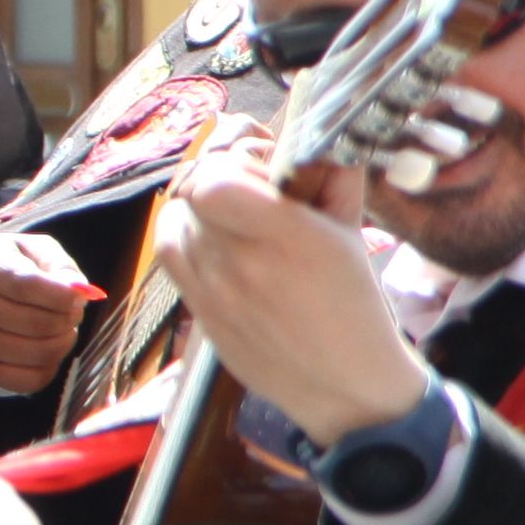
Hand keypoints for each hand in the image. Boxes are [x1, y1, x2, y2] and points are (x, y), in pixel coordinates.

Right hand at [0, 230, 102, 397]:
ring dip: (64, 340)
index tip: (81, 295)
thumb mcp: (35, 250)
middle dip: (69, 318)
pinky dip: (51, 365)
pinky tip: (44, 346)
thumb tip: (80, 290)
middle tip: (71, 310)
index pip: (27, 287)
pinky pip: (33, 379)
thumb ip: (60, 264)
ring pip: (42, 352)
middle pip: (40, 324)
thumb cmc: (13, 265)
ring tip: (60, 327)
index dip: (63, 296)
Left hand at [151, 150, 420, 443]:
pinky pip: (168, 253)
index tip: (261, 170)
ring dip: (201, 208)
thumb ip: (333, 179)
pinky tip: (211, 241)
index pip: (216, 180)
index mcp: (290, 238)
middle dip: (221, 178)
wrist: (345, 385)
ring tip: (233, 218)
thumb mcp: (354, 233)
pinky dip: (183, 236)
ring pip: (176, 218)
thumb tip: (313, 140)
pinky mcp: (197, 311)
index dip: (233, 163)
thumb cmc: (355, 305)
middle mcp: (243, 262)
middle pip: (195, 191)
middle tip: (249, 188)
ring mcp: (214, 289)